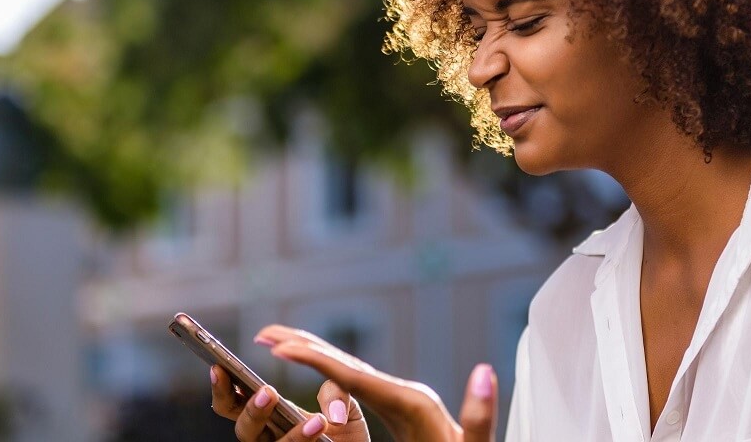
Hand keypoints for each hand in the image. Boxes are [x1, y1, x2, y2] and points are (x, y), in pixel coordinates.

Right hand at [209, 363, 367, 441]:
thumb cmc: (345, 431)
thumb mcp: (343, 405)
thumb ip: (334, 393)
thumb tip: (328, 402)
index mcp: (269, 415)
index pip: (234, 403)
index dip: (222, 388)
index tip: (219, 368)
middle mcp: (267, 437)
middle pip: (243, 429)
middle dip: (252, 410)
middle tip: (268, 391)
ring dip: (291, 435)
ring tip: (316, 420)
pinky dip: (303, 441)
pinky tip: (321, 426)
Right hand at [255, 325, 498, 441]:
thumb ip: (480, 416)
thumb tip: (486, 371)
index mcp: (413, 403)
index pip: (355, 378)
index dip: (315, 361)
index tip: (279, 346)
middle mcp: (404, 393)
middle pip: (346, 365)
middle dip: (305, 346)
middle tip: (264, 333)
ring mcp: (399, 399)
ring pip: (347, 372)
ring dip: (313, 354)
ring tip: (279, 343)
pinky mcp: (398, 410)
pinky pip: (355, 389)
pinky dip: (329, 376)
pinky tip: (317, 375)